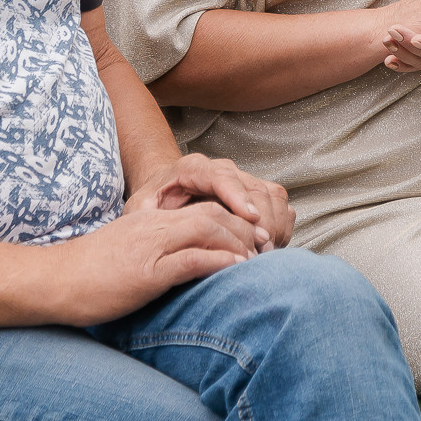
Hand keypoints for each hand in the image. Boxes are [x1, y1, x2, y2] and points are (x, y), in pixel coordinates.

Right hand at [51, 201, 262, 324]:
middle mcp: (154, 226)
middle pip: (212, 214)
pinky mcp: (145, 272)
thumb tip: (184, 261)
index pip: (203, 207)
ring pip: (206, 230)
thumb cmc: (88, 272)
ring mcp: (150, 247)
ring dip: (237, 244)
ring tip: (256, 260)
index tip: (252, 238)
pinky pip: (189, 260)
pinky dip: (217, 263)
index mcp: (151, 220)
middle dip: (243, 229)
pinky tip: (235, 270)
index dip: (234, 218)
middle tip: (264, 248)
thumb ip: (155, 248)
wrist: (52, 280)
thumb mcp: (127, 251)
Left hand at [126, 152, 293, 249]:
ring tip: (267, 251)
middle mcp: (222, 169)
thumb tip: (162, 229)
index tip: (250, 219)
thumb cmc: (153, 201)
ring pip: (271, 193)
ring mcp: (241, 179)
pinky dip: (282, 223)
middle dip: (262, 219)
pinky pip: (279, 201)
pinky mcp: (254, 192)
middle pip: (253, 186)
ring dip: (274, 223)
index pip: (220, 176)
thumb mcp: (139, 208)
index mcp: (193, 168)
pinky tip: (274, 244)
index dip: (237, 196)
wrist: (164, 191)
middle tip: (261, 249)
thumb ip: (146, 215)